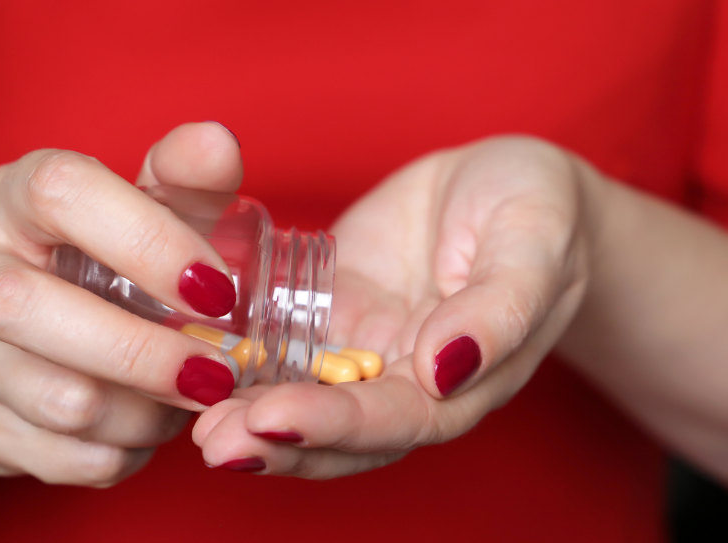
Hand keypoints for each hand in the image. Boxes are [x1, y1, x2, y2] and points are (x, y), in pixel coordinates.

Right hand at [0, 122, 243, 485]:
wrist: (50, 325)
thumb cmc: (117, 255)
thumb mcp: (153, 207)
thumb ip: (187, 179)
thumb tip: (217, 142)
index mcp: (18, 197)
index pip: (63, 194)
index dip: (149, 242)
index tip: (218, 290)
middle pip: (24, 309)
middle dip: (141, 351)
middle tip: (218, 370)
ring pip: (55, 400)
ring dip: (146, 411)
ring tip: (189, 394)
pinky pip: (61, 458)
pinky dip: (126, 450)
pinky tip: (149, 423)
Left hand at [193, 136, 598, 476]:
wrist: (501, 183)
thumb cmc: (537, 211)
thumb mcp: (534, 245)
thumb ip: (501, 309)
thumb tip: (448, 368)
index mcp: (461, 381)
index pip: (398, 420)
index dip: (337, 426)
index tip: (274, 420)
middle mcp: (405, 378)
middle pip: (339, 429)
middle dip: (276, 440)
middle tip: (212, 442)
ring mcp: (363, 347)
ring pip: (302, 394)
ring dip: (249, 414)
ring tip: (195, 421)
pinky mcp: (331, 312)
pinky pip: (283, 342)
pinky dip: (244, 358)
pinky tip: (200, 361)